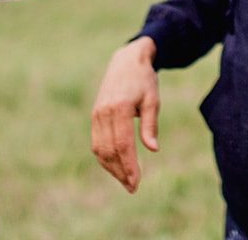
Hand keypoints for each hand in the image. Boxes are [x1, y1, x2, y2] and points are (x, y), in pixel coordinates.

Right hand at [90, 37, 159, 192]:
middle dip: (120, 172)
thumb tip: (152, 149)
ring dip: (111, 168)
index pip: (122, 144)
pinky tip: (116, 166)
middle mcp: (104, 112)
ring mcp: (96, 113)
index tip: (136, 183)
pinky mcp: (94, 115)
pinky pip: (96, 141)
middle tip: (133, 188)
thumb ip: (150, 125)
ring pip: (99, 148)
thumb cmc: (143, 80)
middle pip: (109, 150)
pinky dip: (104, 157)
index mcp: (119, 107)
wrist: (126, 60)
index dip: (129, 166)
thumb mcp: (152, 100)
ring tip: (125, 181)